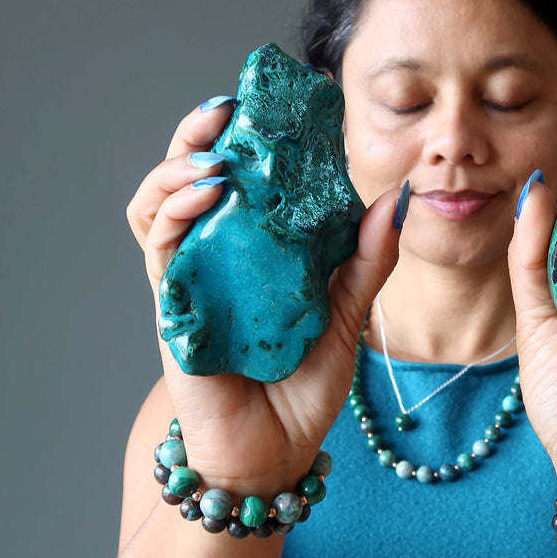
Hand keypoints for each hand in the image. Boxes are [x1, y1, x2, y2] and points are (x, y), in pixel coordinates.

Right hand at [125, 98, 403, 492]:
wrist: (275, 452)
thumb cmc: (305, 386)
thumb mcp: (348, 314)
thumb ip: (367, 259)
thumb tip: (398, 199)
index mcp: (256, 253)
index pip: (240, 181)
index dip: (246, 139)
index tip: (271, 105)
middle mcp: (216, 258)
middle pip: (188, 180)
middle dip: (197, 137)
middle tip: (224, 109)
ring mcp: (189, 281)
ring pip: (158, 206)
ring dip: (176, 169)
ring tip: (212, 152)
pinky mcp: (172, 308)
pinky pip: (159, 250)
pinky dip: (174, 212)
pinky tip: (206, 191)